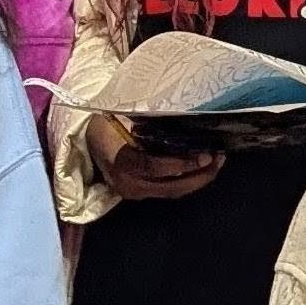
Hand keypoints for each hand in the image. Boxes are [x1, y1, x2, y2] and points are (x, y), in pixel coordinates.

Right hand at [86, 114, 221, 201]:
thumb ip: (142, 118)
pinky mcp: (144, 193)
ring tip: (217, 163)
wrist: (88, 140)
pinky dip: (189, 181)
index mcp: (119, 162)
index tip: (201, 156)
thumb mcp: (118, 115)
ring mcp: (135, 192)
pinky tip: (204, 169)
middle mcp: (128, 184)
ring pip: (173, 191)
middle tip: (218, 158)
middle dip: (198, 175)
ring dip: (198, 179)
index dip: (177, 163)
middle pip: (169, 186)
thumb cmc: (105, 123)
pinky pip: (170, 190)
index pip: (151, 167)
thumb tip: (175, 112)